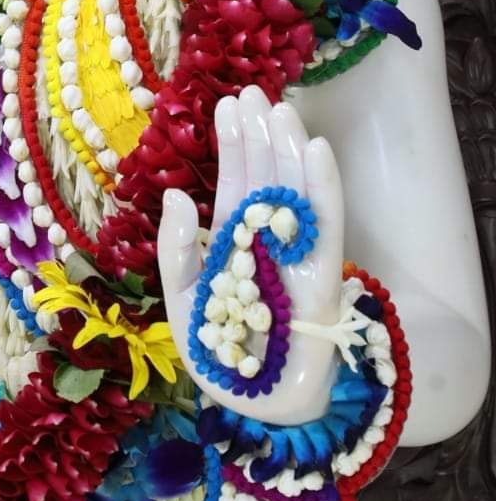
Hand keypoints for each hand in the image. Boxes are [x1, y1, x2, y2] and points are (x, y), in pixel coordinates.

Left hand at [159, 84, 344, 425]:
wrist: (256, 408)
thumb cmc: (219, 356)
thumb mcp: (182, 301)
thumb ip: (176, 250)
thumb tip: (175, 194)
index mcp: (233, 242)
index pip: (235, 183)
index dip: (233, 144)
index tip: (228, 104)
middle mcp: (267, 241)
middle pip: (266, 177)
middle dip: (259, 136)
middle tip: (253, 92)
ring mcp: (296, 255)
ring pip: (295, 191)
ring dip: (289, 149)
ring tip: (280, 110)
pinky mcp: (321, 276)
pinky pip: (325, 225)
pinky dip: (321, 187)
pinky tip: (316, 150)